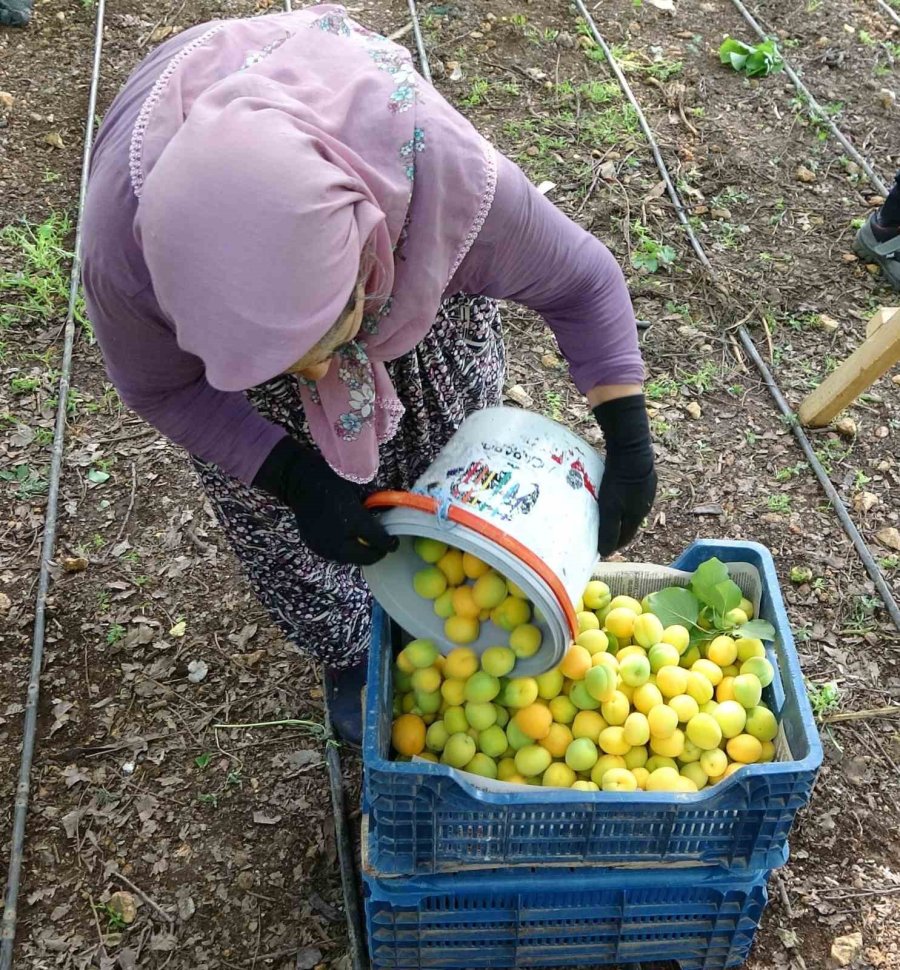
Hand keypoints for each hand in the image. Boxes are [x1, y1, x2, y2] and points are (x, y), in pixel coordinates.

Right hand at [253, 437, 397, 564]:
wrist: (299, 481)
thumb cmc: (332, 479)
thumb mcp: (358, 489)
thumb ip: (373, 507)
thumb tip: (388, 517)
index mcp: (354, 521)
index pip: (379, 540)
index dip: (389, 543)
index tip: (393, 541)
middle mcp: (340, 540)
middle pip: (366, 557)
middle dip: (376, 552)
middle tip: (381, 545)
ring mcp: (325, 547)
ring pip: (351, 559)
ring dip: (361, 553)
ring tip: (365, 543)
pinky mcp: (315, 547)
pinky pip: (337, 555)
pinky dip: (346, 550)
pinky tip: (348, 540)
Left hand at [592, 394, 656, 555]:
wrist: (631, 448)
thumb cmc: (619, 481)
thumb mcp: (610, 509)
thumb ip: (608, 531)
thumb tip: (606, 553)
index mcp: (638, 515)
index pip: (625, 537)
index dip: (613, 545)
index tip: (601, 550)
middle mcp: (645, 504)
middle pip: (628, 522)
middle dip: (615, 530)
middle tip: (599, 533)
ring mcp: (645, 488)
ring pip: (629, 507)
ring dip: (617, 513)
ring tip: (602, 514)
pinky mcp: (642, 475)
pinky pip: (629, 493)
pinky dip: (619, 498)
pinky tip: (610, 494)